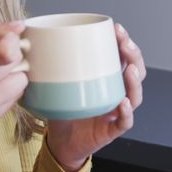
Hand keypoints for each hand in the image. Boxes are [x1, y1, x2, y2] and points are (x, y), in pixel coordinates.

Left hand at [45, 22, 145, 171]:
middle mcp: (116, 92)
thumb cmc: (62, 111)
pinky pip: (126, 122)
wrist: (60, 142)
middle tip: (125, 43)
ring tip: (130, 70)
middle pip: (136, 71)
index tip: (116, 29)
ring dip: (135, 81)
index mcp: (107, 78)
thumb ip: (52, 67)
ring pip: (135, 95)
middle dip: (134, 55)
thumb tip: (36, 43)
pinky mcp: (113, 130)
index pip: (122, 57)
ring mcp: (117, 112)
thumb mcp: (58, 85)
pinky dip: (127, 112)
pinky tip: (122, 103)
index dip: (124, 42)